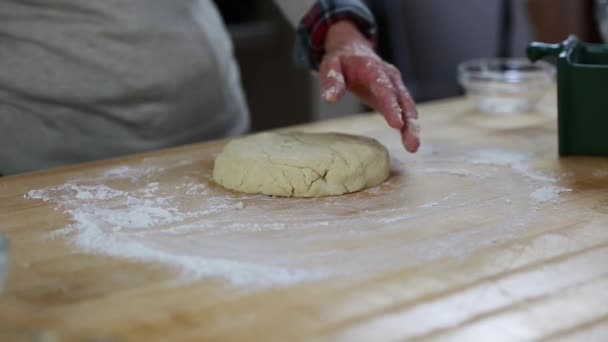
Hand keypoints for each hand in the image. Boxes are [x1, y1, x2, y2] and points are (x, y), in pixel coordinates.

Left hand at [319, 21, 420, 152]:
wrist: (353, 48)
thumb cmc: (340, 59)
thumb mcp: (330, 65)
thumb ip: (332, 81)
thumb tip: (331, 99)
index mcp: (373, 67)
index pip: (384, 88)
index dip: (391, 106)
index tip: (397, 125)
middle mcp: (389, 75)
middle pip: (402, 99)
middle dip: (408, 121)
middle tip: (412, 143)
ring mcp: (395, 84)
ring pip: (407, 106)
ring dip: (412, 126)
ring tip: (413, 146)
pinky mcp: (395, 94)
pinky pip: (404, 109)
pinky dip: (409, 125)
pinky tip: (410, 141)